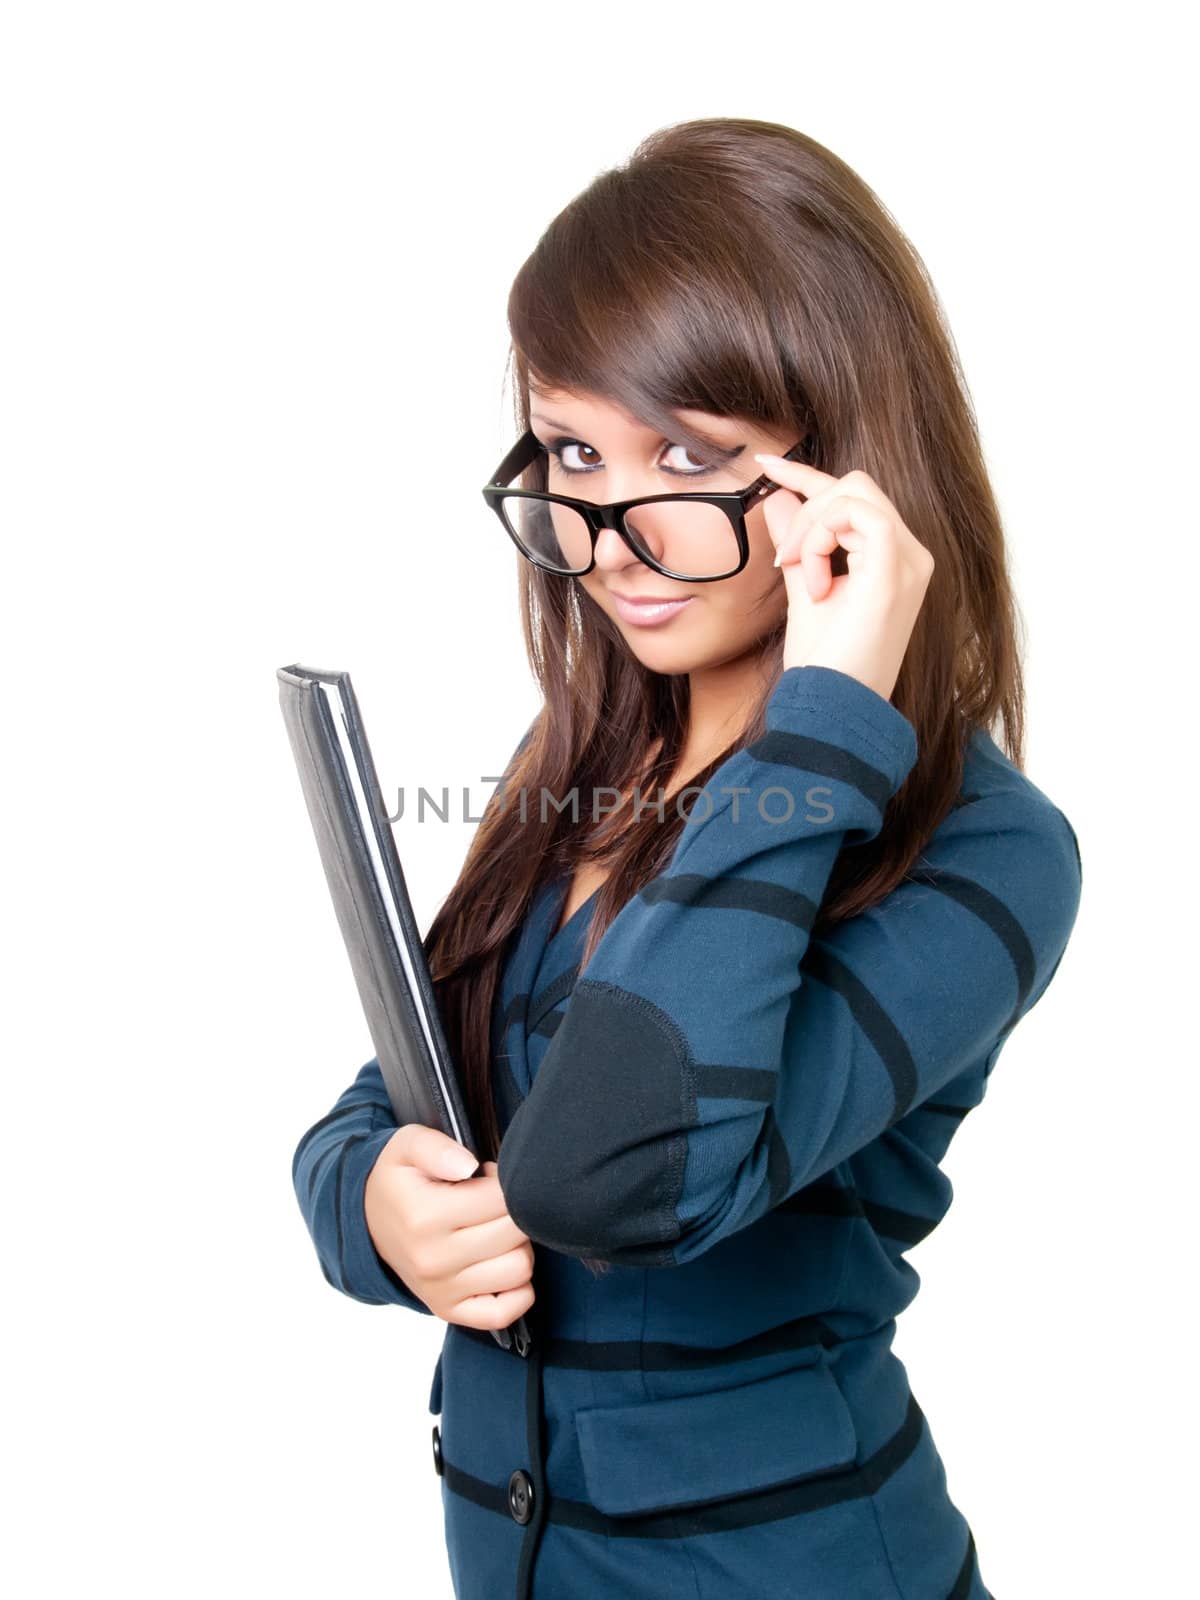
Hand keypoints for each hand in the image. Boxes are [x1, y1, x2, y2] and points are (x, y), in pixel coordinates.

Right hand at [364, 1125, 535, 1329]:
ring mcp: (441, 1290)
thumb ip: (437, 1147)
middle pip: (515, 1232)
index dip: (503, 1181)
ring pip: (519, 1269)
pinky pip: (504, 1312)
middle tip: (491, 1202)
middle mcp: (434, 1260)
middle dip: (514, 1210)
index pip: (501, 1198)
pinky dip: (517, 1290)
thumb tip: (469, 1166)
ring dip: (518, 1245)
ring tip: (493, 1229)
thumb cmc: (398, 1183)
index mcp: (425, 1217)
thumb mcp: (406, 1146)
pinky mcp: (448, 1311)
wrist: (368, 1224)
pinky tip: (502, 1262)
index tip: (487, 1177)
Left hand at [755, 454, 934, 702]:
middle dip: (808, 507)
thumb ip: (798, 544)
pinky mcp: (895, 571)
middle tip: (785, 558)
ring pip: (854, 494)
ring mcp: (909, 562)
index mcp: (893, 560)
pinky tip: (816, 579)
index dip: (808, 476)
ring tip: (800, 573)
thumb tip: (777, 500)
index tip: (766, 465)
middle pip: (856, 486)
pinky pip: (857, 515)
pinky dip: (823, 538)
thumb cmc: (825, 664)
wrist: (834, 707)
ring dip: (812, 527)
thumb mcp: (805, 589)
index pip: (854, 498)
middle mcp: (911, 556)